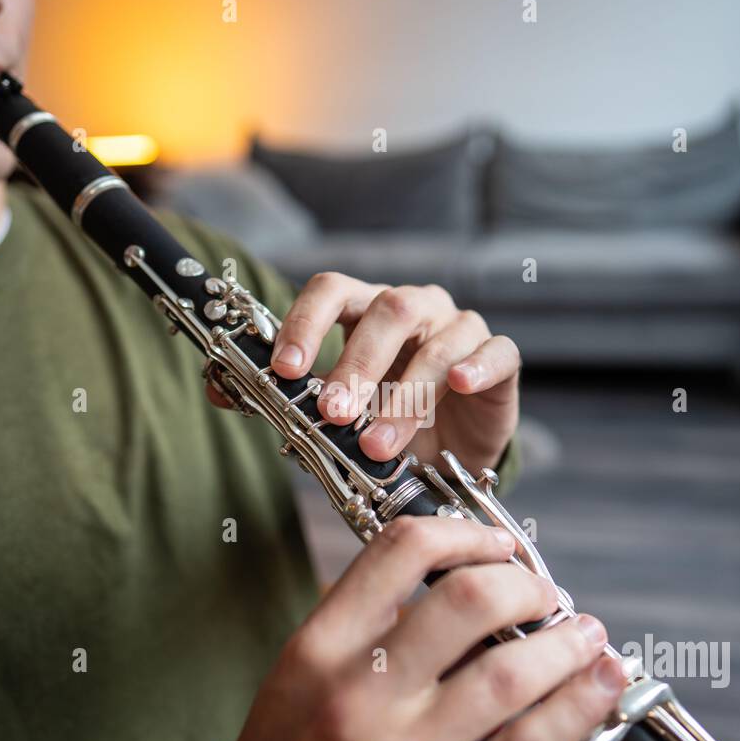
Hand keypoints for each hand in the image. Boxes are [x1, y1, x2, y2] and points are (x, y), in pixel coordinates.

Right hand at [206, 516, 626, 740]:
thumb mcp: (299, 677)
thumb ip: (365, 625)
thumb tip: (466, 582)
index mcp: (318, 651)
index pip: (400, 553)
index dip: (465, 534)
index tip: (496, 543)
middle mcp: (357, 698)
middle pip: (468, 601)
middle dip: (525, 585)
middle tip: (543, 592)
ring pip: (512, 672)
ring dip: (566, 642)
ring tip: (583, 635)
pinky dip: (579, 707)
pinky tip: (598, 683)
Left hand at [266, 272, 519, 475]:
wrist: (451, 450)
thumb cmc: (390, 417)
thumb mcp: (345, 410)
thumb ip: (303, 400)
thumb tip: (237, 397)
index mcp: (367, 308)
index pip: (332, 290)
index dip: (306, 323)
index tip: (284, 369)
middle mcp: (416, 306)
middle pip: (386, 312)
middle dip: (355, 365)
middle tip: (333, 412)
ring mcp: (461, 327)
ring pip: (437, 346)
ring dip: (404, 398)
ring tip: (378, 445)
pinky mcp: (502, 356)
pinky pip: (497, 352)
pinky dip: (477, 367)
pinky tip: (460, 385)